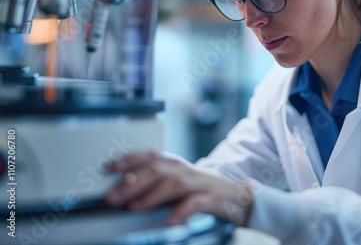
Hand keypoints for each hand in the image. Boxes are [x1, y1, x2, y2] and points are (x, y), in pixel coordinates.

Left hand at [105, 151, 252, 225]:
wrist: (235, 197)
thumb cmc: (199, 191)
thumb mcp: (174, 184)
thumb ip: (154, 185)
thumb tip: (122, 191)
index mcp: (174, 163)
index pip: (150, 155)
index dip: (129, 159)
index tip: (109, 167)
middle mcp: (185, 169)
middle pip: (156, 169)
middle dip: (132, 182)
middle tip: (112, 196)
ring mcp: (198, 182)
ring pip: (173, 183)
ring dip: (150, 195)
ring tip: (134, 207)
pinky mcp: (211, 197)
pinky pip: (195, 203)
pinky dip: (181, 211)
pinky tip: (170, 221)